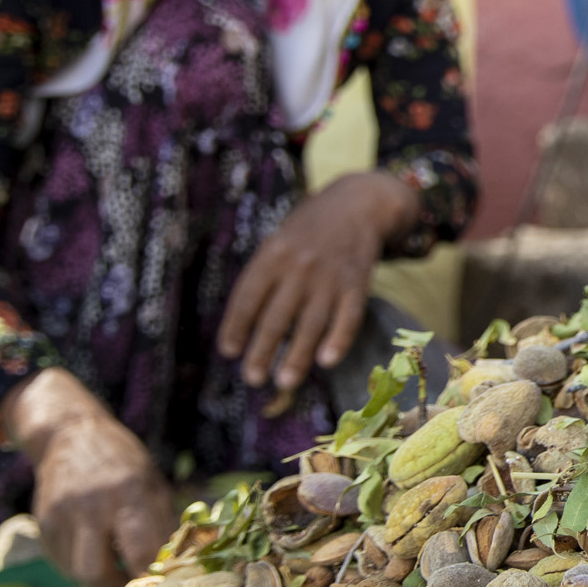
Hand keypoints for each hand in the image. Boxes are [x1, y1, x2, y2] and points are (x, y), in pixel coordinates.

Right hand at [4, 368, 177, 586]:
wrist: (69, 434)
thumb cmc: (123, 462)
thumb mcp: (153, 483)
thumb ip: (162, 524)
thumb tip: (174, 568)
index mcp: (129, 493)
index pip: (140, 551)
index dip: (150, 578)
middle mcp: (90, 506)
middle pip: (94, 571)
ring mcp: (60, 515)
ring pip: (75, 571)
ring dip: (97, 579)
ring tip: (114, 568)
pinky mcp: (42, 523)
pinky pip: (61, 561)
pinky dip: (79, 565)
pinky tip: (92, 549)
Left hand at [218, 171, 419, 398]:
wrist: (357, 205)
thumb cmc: (308, 231)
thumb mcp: (278, 242)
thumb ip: (264, 278)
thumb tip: (243, 326)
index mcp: (273, 255)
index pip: (248, 297)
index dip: (236, 326)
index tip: (229, 352)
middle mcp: (300, 267)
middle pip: (277, 317)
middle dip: (262, 351)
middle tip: (252, 379)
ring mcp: (331, 277)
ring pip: (311, 323)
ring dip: (297, 356)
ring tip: (284, 381)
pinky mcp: (358, 284)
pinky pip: (348, 317)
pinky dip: (339, 340)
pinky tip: (327, 360)